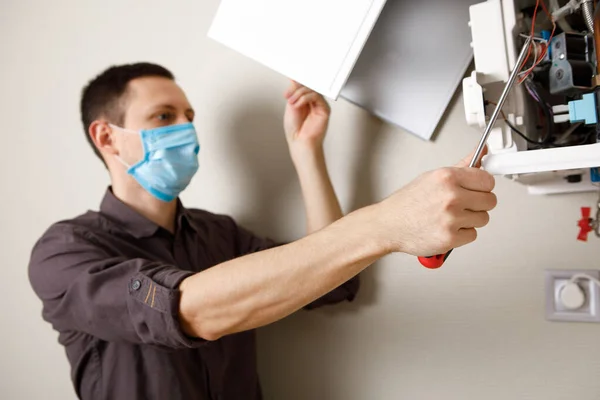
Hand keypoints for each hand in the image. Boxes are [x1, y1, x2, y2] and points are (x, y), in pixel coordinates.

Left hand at [283, 81, 330, 160]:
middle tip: (288, 94)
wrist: (299, 141)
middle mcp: (313, 102)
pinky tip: (298, 104)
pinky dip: (305, 98)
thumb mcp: (291, 106)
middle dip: (296, 88)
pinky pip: (316, 96)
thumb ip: (294, 92)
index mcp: (304, 101)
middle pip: (308, 86)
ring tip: (292, 102)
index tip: (289, 78)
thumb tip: (293, 79)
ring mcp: (319, 105)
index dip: (296, 82)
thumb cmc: (295, 130)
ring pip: (312, 90)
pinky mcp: (325, 109)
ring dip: (299, 94)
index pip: (303, 86)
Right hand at [371, 148, 496, 255]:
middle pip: (490, 201)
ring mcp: (451, 218)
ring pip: (483, 219)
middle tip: (462, 205)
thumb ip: (461, 166)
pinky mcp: (450, 238)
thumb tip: (480, 153)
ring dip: (470, 220)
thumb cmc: (407, 203)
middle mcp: (451, 196)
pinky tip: (447, 228)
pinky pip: (472, 235)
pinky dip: (462, 234)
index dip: (483, 186)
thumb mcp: (432, 177)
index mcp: (447, 177)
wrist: (388, 225)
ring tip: (451, 217)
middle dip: (478, 204)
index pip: (487, 180)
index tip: (476, 190)